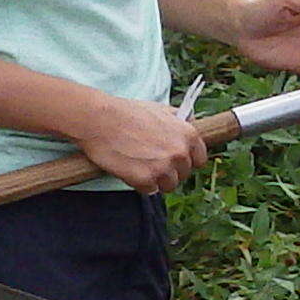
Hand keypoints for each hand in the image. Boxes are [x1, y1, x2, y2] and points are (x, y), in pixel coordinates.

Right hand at [65, 93, 209, 192]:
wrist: (100, 120)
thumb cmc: (128, 112)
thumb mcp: (161, 109)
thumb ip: (179, 120)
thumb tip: (191, 123)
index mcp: (188, 135)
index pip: (200, 160)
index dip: (186, 161)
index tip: (175, 161)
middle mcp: (180, 153)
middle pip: (183, 175)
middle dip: (170, 171)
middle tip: (151, 161)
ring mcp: (164, 168)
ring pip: (168, 186)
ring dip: (156, 180)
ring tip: (140, 165)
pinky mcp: (146, 180)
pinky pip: (149, 190)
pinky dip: (139, 183)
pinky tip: (130, 169)